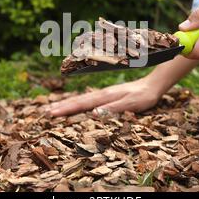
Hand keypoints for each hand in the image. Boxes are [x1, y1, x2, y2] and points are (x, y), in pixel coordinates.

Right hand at [46, 77, 162, 116]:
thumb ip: (114, 108)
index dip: (67, 109)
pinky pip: (88, 99)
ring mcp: (104, 94)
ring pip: (82, 99)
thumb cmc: (144, 97)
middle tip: (46, 112)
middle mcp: (102, 94)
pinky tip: (74, 104)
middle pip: (78, 100)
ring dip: (67, 103)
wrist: (153, 85)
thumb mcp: (132, 104)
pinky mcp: (108, 95)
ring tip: (54, 107)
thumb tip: (94, 113)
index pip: (82, 104)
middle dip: (62, 106)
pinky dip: (78, 102)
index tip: (52, 114)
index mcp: (106, 97)